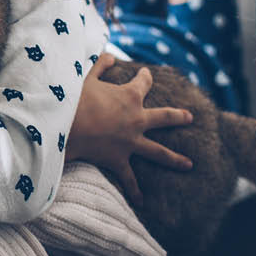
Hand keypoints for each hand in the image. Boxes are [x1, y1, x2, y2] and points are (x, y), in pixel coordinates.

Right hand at [66, 53, 193, 205]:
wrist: (66, 125)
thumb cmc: (76, 99)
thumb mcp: (87, 77)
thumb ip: (100, 66)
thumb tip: (111, 55)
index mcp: (130, 96)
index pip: (143, 83)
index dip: (145, 77)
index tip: (147, 73)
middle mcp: (137, 119)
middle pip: (164, 117)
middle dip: (177, 117)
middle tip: (189, 117)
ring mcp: (131, 142)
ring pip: (158, 152)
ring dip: (174, 158)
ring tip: (189, 164)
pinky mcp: (119, 159)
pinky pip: (129, 178)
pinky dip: (135, 190)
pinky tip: (142, 200)